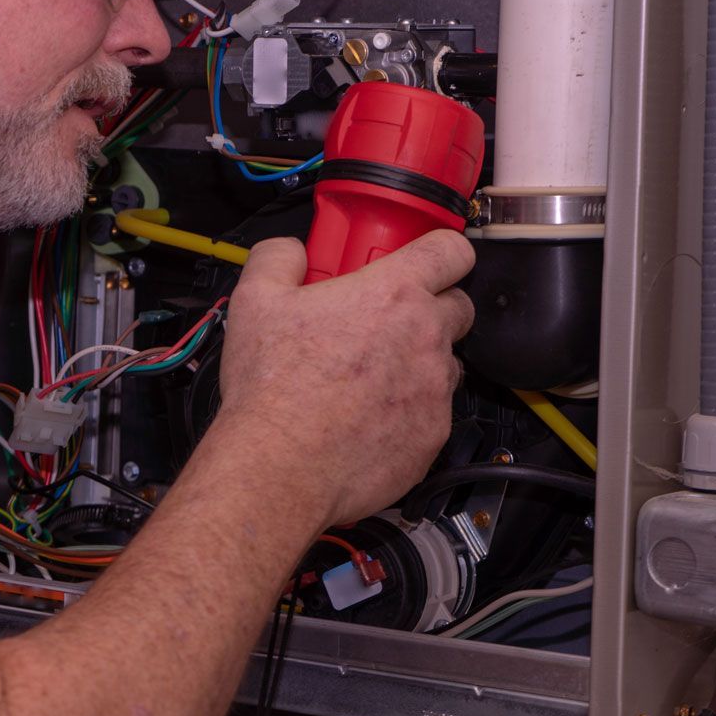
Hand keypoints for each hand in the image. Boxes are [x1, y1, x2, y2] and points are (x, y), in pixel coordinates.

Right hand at [213, 230, 474, 529]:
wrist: (280, 466)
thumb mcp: (255, 300)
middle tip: (386, 320)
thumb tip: (292, 251)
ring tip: (369, 376)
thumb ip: (280, 258)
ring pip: (445, 363)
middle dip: (431, 308)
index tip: (426, 258)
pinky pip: (432, 412)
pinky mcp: (432, 436)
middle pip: (459, 306)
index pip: (450, 250)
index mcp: (392, 294)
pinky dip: (408, 410)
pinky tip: (366, 416)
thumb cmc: (273, 387)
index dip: (441, 250)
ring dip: (418, 362)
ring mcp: (435, 390)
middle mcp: (426, 338)